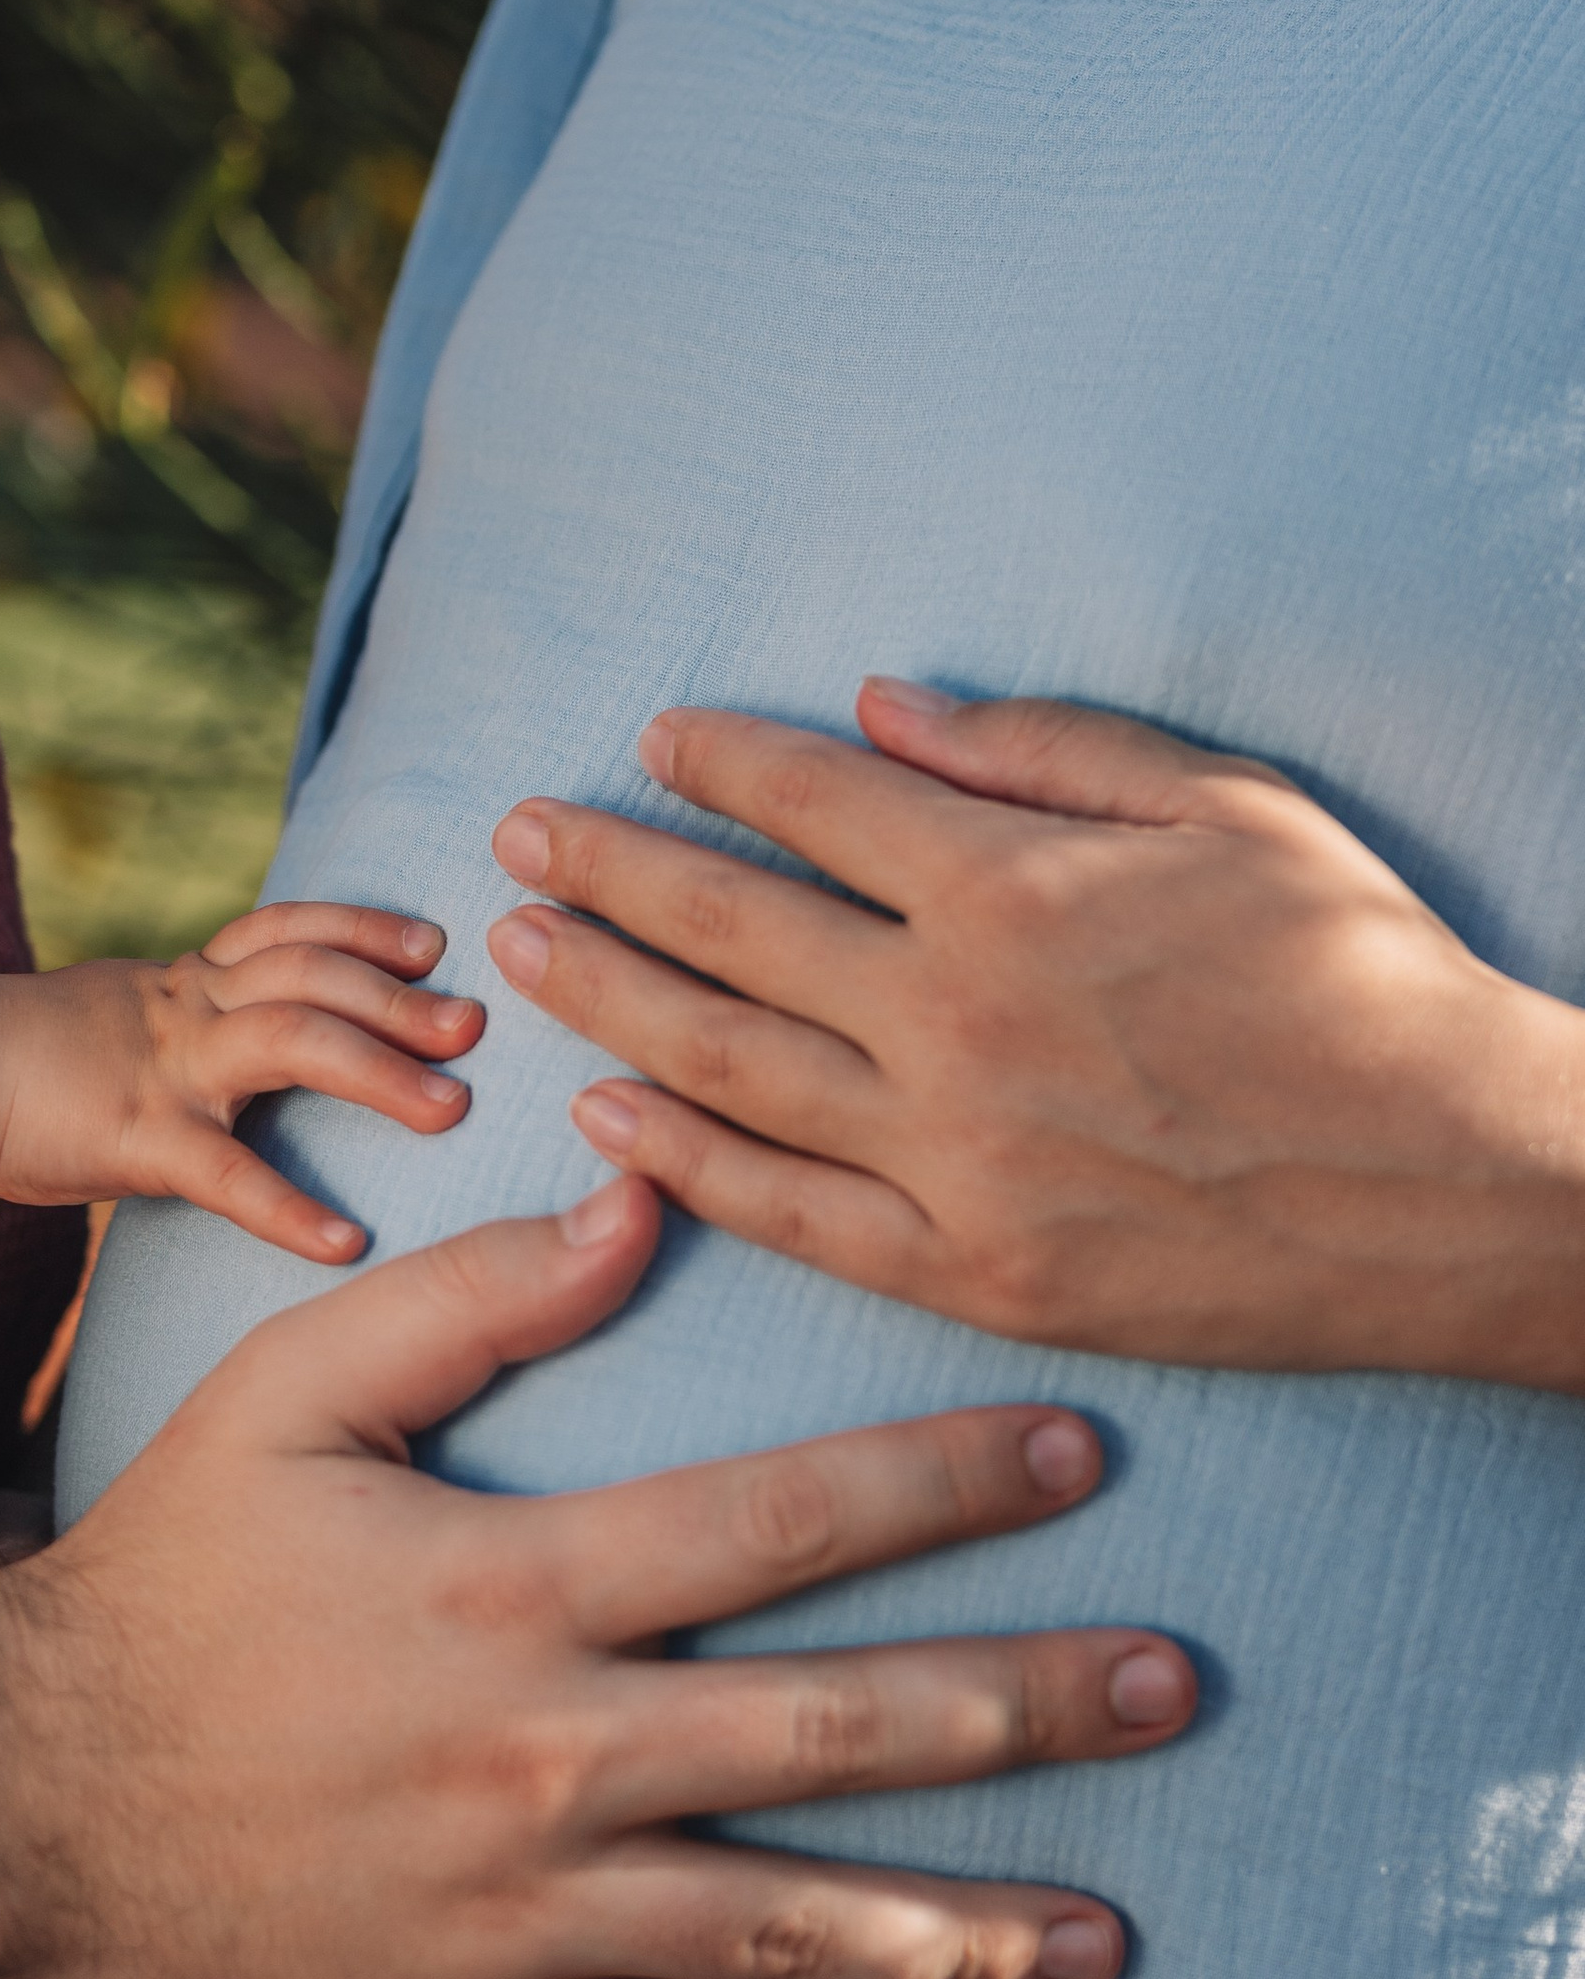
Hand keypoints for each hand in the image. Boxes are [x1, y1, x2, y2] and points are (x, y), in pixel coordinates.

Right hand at [0, 903, 483, 1263]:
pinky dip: (290, 1208)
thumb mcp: (125, 1016)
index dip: (364, 929)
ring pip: (293, 1042)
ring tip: (452, 1111)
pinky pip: (226, 1174)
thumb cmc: (27, 1060)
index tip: (432, 943)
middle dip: (400, 998)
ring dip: (381, 1072)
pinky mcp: (137, 1139)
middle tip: (475, 1025)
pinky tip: (346, 1244)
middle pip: (316, 977)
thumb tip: (264, 1038)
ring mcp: (167, 1070)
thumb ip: (195, 1020)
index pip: (290, 930)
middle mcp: (190, 1010)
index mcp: (188, 982)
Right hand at [0, 1175, 1197, 1978]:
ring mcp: (523, 1907)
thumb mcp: (285, 1389)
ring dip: (971, 1927)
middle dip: (1029, 1704)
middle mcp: (546, 1755)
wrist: (16, 1798)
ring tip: (1114, 1933)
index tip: (1082, 1452)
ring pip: (794, 1924)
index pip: (780, 1522)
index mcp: (514, 1586)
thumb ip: (465, 1300)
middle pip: (840, 1731)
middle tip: (1176, 1685)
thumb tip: (636, 1214)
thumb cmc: (162, 1569)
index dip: (944, 1480)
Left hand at [489, 687, 1584, 1390]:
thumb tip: (874, 706)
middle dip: (605, 869)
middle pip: (728, 928)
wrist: (1464, 1184)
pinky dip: (684, 1161)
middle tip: (514, 832)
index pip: (813, 803)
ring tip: (522, 951)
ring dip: (606, 1000)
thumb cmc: (1362, 973)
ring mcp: (952, 1158)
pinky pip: (788, 1212)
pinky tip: (603, 1116)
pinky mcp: (970, 1272)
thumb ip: (1038, 750)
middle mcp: (953, 1020)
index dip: (717, 763)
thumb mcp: (1228, 805)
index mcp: (1012, 887)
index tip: (650, 739)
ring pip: (725, 1066)